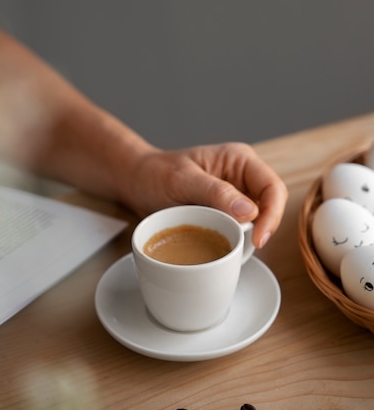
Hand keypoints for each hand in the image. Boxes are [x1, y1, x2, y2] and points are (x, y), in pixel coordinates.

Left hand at [123, 142, 287, 248]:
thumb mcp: (183, 180)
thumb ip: (216, 193)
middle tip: (249, 248)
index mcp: (239, 160)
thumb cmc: (156, 173)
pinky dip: (238, 240)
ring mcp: (236, 196)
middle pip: (271, 205)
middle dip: (265, 227)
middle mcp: (243, 176)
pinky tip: (227, 249)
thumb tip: (250, 213)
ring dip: (251, 235)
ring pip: (259, 220)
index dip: (272, 214)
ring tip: (233, 247)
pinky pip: (242, 229)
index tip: (257, 238)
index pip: (272, 187)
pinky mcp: (227, 213)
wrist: (137, 182)